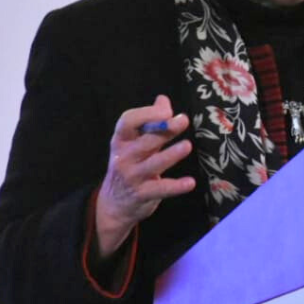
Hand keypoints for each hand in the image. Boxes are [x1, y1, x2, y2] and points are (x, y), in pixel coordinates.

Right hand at [95, 95, 194, 257]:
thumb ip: (150, 123)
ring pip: (153, 164)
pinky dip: (176, 187)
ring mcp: (132, 177)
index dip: (146, 114)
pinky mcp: (142, 195)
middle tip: (183, 121)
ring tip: (186, 146)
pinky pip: (161, 189)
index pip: (127, 122)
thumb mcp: (134, 144)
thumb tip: (163, 99)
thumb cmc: (130, 165)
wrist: (114, 204)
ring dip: (170, 155)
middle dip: (164, 130)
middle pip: (145, 140)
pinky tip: (190, 183)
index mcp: (121, 140)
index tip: (167, 111)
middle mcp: (124, 157)